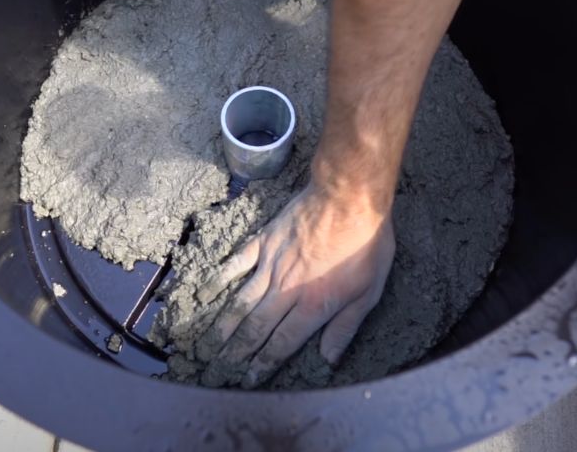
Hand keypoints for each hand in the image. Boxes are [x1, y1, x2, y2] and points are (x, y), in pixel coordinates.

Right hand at [200, 182, 394, 387]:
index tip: (249, 378)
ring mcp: (271, 264)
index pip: (281, 344)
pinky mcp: (264, 242)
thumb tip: (329, 358)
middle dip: (238, 352)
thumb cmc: (366, 243)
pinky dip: (220, 279)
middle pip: (256, 328)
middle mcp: (286, 289)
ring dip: (224, 325)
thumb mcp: (370, 291)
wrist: (348, 197)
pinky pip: (236, 263)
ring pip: (241, 301)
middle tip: (222, 368)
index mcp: (312, 306)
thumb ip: (345, 326)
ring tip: (210, 344)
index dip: (264, 364)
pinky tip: (207, 292)